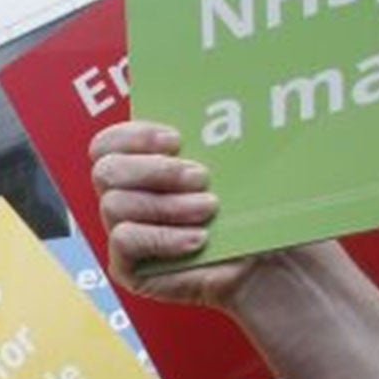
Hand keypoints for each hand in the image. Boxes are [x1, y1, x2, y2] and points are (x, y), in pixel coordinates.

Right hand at [89, 121, 252, 309]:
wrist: (272, 264)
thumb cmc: (257, 212)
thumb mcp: (239, 164)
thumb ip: (213, 138)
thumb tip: (210, 110)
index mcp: (144, 166)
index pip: (108, 144)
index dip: (133, 136)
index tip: (176, 139)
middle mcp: (127, 198)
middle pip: (106, 171)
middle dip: (153, 170)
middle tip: (200, 177)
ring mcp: (125, 233)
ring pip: (115, 205)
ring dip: (165, 205)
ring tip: (209, 210)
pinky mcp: (128, 268)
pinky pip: (125, 241)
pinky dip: (162, 237)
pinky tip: (197, 240)